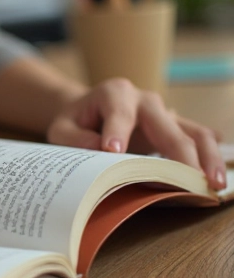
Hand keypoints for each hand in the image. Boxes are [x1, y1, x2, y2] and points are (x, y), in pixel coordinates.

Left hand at [47, 78, 226, 190]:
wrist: (87, 110)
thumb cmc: (76, 121)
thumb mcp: (61, 127)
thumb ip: (74, 138)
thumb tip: (100, 151)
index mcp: (114, 93)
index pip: (120, 114)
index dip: (117, 133)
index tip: (114, 152)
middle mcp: (146, 100)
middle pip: (168, 126)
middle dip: (180, 154)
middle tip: (190, 181)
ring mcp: (165, 113)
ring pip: (194, 132)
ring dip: (207, 158)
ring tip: (214, 184)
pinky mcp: (176, 127)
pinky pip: (200, 139)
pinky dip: (210, 157)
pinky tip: (216, 177)